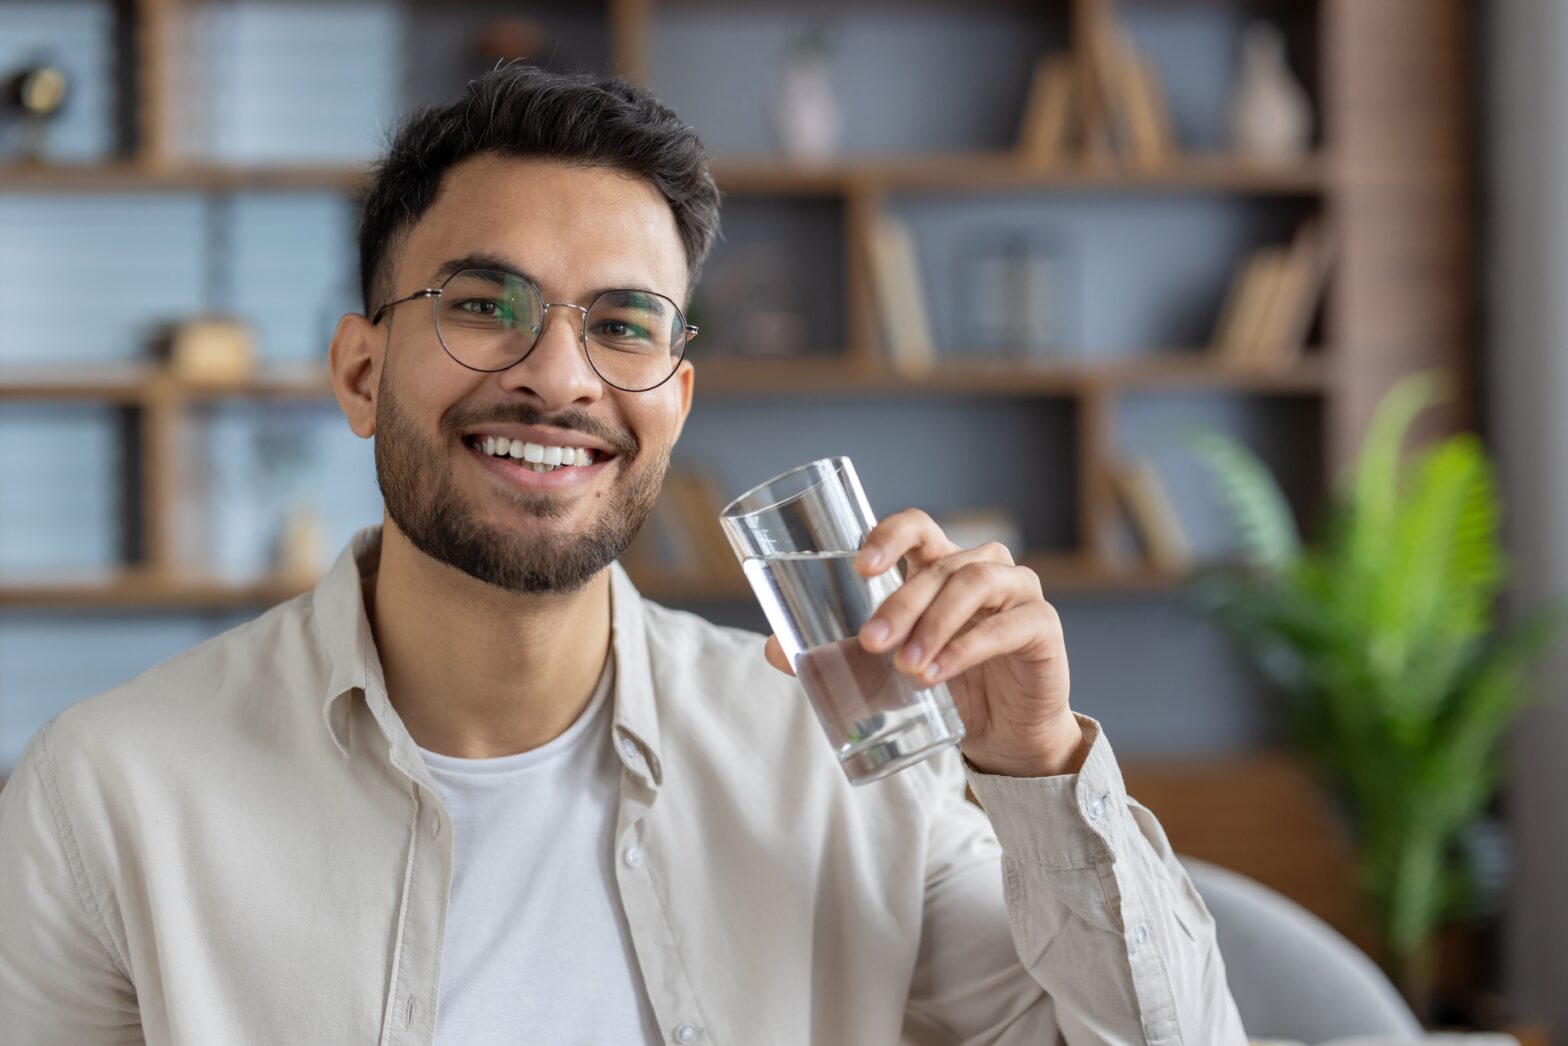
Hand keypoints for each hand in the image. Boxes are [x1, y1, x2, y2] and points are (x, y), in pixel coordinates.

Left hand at [763, 509, 1088, 776]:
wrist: (1007, 735)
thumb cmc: (947, 688)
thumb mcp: (888, 668)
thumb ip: (840, 653)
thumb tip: (773, 649)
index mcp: (942, 565)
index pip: (917, 527)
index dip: (889, 536)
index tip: (860, 567)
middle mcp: (982, 568)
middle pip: (939, 566)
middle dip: (900, 603)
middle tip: (871, 642)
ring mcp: (1018, 592)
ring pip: (973, 586)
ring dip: (933, 625)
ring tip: (906, 667)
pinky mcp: (1042, 627)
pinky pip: (1006, 627)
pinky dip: (967, 648)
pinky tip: (940, 674)